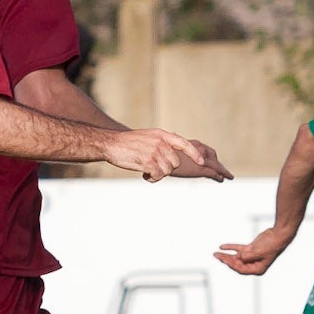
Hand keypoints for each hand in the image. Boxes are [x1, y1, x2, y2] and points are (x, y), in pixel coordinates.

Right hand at [101, 128, 231, 181]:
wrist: (111, 144)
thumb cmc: (128, 143)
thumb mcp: (148, 136)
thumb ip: (162, 143)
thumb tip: (173, 155)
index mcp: (162, 135)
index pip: (184, 144)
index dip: (194, 154)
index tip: (202, 162)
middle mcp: (161, 142)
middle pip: (175, 163)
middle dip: (167, 169)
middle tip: (154, 169)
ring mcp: (155, 152)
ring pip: (167, 171)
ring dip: (158, 174)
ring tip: (147, 171)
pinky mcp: (148, 162)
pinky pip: (158, 176)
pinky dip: (152, 179)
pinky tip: (144, 175)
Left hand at [214, 226, 290, 274]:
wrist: (278, 234)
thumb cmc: (272, 245)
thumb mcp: (259, 251)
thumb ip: (247, 256)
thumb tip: (238, 257)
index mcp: (257, 269)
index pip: (241, 269)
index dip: (232, 265)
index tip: (224, 260)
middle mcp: (254, 264)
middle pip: (237, 264)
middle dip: (226, 260)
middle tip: (217, 256)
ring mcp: (252, 257)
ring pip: (237, 257)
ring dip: (227, 255)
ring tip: (217, 253)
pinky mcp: (251, 249)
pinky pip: (239, 249)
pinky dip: (231, 248)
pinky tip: (223, 247)